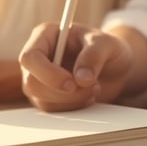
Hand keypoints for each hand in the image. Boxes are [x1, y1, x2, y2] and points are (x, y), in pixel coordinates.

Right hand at [18, 23, 137, 111]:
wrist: (116, 67)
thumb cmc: (108, 48)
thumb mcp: (107, 44)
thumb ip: (94, 56)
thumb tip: (81, 79)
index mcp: (45, 35)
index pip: (30, 57)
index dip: (48, 73)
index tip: (73, 84)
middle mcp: (38, 57)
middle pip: (31, 82)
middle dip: (61, 92)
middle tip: (91, 87)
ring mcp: (39, 78)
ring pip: (41, 98)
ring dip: (71, 100)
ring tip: (95, 88)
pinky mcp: (46, 96)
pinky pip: (51, 109)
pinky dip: (72, 107)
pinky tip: (88, 97)